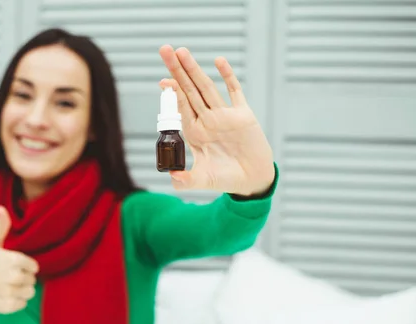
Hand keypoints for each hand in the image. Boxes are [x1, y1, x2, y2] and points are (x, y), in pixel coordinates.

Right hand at [0, 206, 38, 313]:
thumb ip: (1, 226)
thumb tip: (1, 208)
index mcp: (14, 259)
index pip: (34, 266)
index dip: (25, 266)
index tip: (12, 267)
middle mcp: (14, 276)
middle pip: (32, 280)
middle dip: (22, 279)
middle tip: (6, 277)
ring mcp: (11, 292)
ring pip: (29, 293)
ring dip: (21, 291)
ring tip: (6, 287)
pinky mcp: (8, 306)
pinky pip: (23, 304)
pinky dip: (16, 302)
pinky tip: (4, 296)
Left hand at [159, 45, 274, 196]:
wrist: (252, 180)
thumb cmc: (226, 179)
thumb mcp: (203, 180)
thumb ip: (187, 180)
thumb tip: (172, 177)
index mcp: (196, 132)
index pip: (181, 107)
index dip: (172, 93)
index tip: (163, 80)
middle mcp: (207, 120)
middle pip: (189, 90)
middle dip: (177, 71)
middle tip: (165, 50)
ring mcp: (225, 115)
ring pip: (206, 87)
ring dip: (195, 69)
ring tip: (182, 51)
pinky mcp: (243, 115)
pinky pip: (234, 92)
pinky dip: (227, 76)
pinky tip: (219, 61)